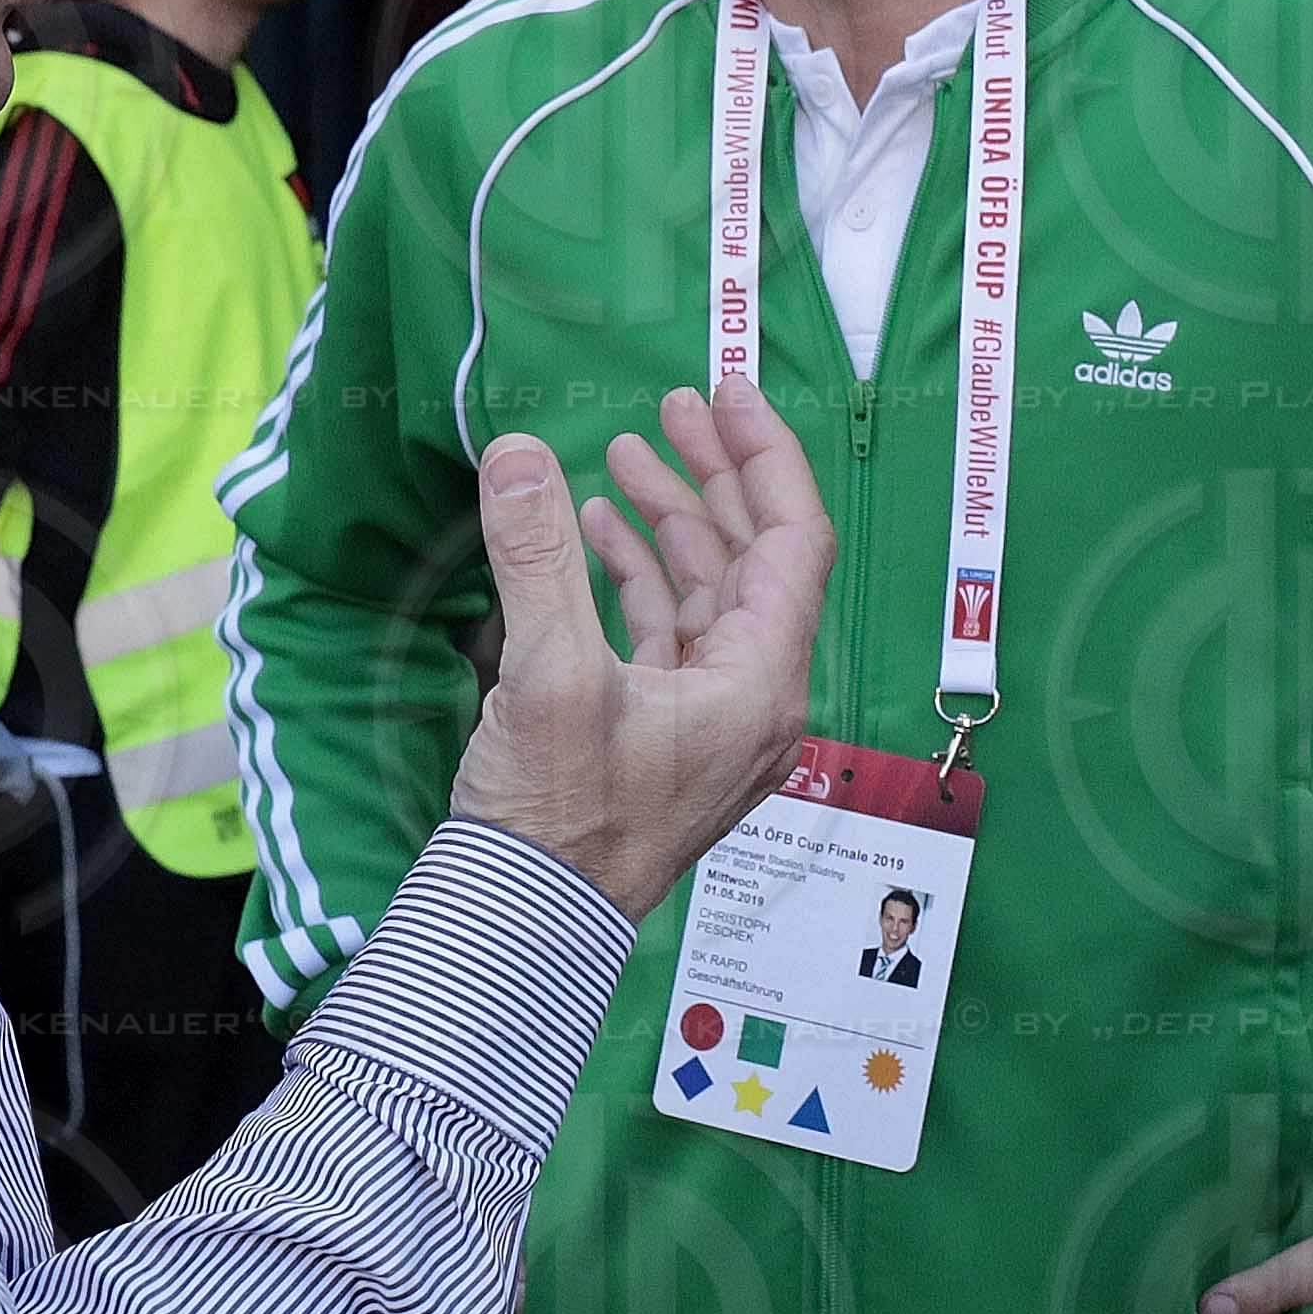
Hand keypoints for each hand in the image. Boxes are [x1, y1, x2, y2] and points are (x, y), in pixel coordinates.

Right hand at [449, 384, 830, 926]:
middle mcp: (753, 696)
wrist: (524, 922)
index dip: (763, 455)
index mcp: (761, 681)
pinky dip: (634, 576)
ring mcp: (710, 717)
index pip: (793, 539)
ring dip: (667, 521)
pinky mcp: (662, 733)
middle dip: (713, 475)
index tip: (722, 391)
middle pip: (754, 557)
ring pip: (706, 592)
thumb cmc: (556, 817)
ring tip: (616, 459)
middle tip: (670, 407)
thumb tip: (519, 453)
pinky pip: (666, 633)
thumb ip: (535, 556)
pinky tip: (589, 533)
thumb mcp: (547, 675)